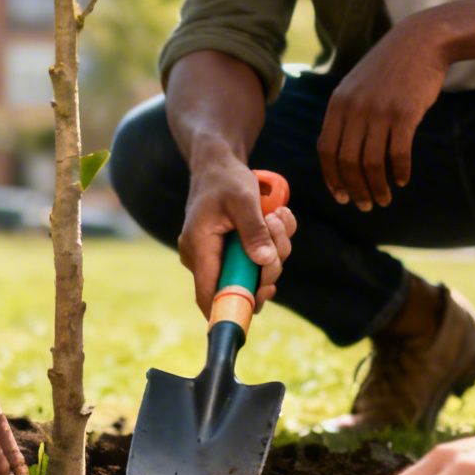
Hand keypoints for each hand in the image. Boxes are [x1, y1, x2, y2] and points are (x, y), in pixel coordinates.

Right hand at [178, 157, 297, 315]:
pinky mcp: (230, 252)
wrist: (217, 164)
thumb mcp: (243, 199)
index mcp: (198, 248)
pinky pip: (256, 261)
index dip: (229, 310)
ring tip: (276, 217)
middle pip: (239, 286)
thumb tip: (266, 261)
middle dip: (268, 266)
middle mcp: (203, 258)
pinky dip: (272, 244)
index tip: (257, 305)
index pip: (207, 295)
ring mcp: (217, 257)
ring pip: (253, 273)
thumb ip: (253, 230)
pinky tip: (275, 219)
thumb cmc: (225, 179)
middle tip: (276, 231)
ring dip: (275, 250)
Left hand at [318, 20, 448, 209]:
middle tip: (365, 205)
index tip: (342, 196)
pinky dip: (398, 171)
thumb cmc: (389, 68)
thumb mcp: (357, 86)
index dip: (332, 177)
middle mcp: (354, 109)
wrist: (420, 42)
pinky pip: (397, 153)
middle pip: (347, 162)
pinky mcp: (404, 113)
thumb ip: (346, 114)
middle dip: (355, 189)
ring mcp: (379, 111)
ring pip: (371, 162)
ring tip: (384, 199)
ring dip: (376, 187)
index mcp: (338, 104)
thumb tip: (340, 153)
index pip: (326, 150)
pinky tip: (401, 180)